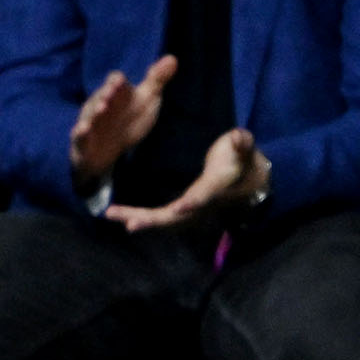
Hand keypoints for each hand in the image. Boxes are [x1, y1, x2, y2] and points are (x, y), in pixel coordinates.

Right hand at [69, 57, 175, 193]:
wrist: (106, 151)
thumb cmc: (127, 120)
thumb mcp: (146, 101)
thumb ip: (157, 80)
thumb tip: (172, 58)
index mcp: (116, 93)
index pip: (114, 81)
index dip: (117, 81)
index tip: (121, 81)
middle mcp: (100, 104)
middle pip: (101, 96)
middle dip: (105, 94)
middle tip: (110, 93)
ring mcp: (90, 122)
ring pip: (89, 115)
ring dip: (94, 112)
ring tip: (100, 109)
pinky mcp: (83, 140)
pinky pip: (79, 136)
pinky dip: (80, 133)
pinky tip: (83, 130)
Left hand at [103, 128, 268, 231]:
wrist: (248, 182)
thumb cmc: (240, 159)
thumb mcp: (243, 147)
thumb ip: (240, 142)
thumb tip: (238, 136)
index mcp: (216, 186)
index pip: (205, 195)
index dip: (194, 202)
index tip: (180, 207)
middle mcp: (201, 204)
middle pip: (176, 217)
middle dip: (153, 220)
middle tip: (128, 223)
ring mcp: (191, 211)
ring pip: (164, 221)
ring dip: (138, 219)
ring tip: (111, 214)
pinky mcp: (182, 212)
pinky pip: (160, 218)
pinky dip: (141, 219)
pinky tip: (120, 216)